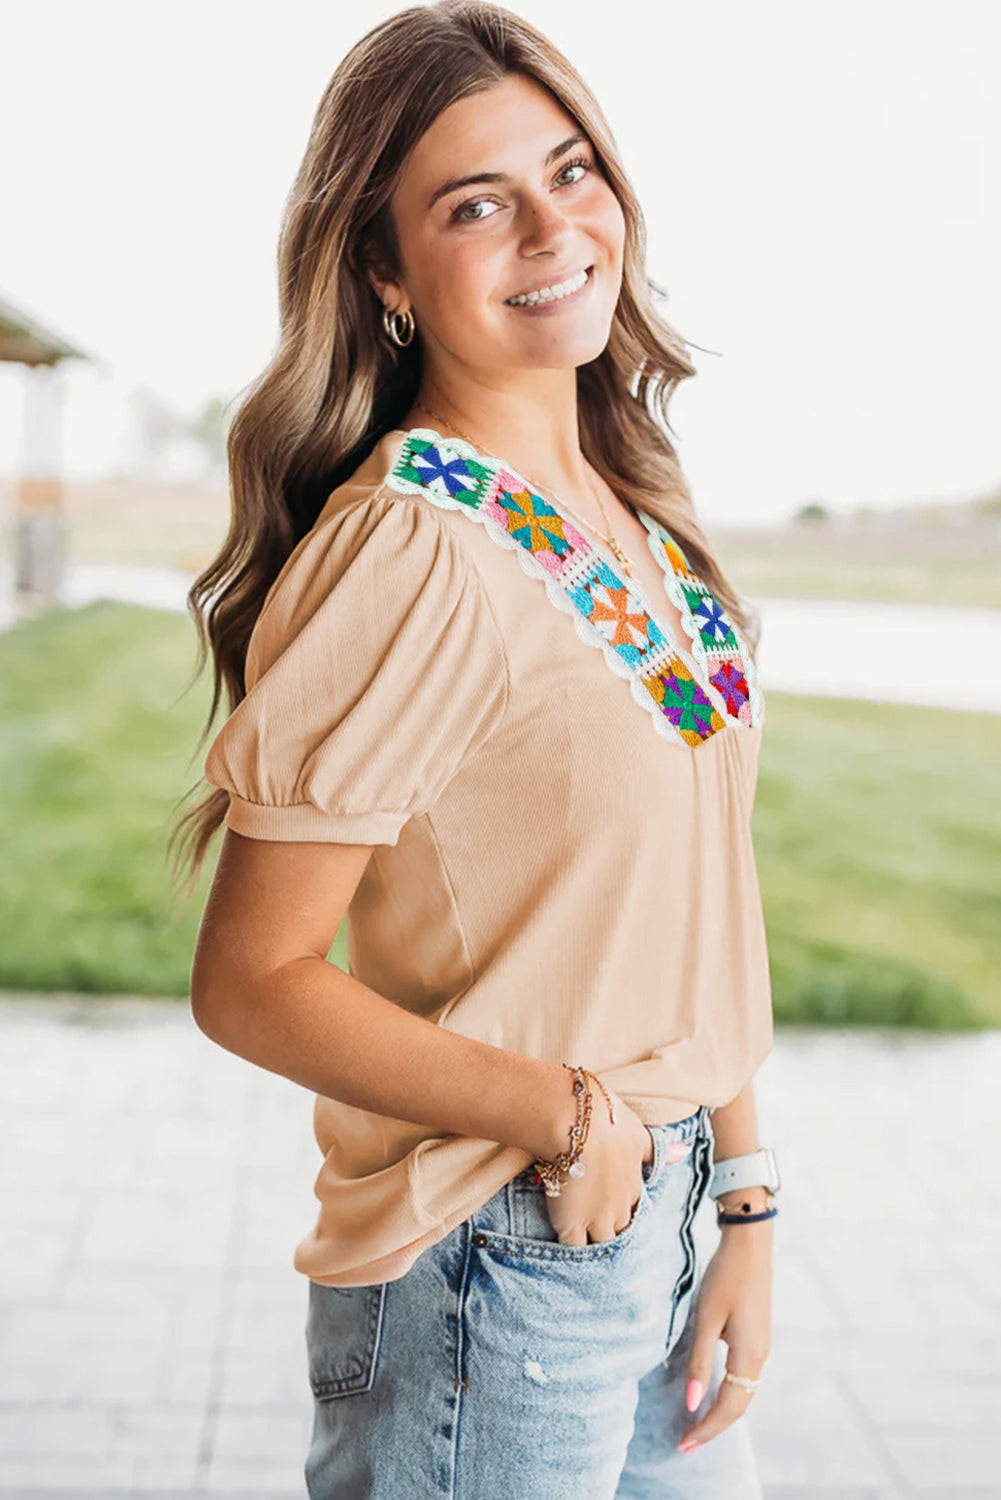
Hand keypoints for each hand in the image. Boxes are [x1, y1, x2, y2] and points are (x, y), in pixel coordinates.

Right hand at [543, 1087, 653, 1246]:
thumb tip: (684, 1152)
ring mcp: (596, 1218)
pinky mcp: (571, 1224)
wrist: (576, 1124)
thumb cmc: (607, 1122)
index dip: (625, 1213)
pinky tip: (566, 1256)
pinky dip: (571, 1252)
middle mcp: (619, 1207)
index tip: (616, 1213)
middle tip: (599, 1234)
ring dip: (594, 1246)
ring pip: (600, 1244)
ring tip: (585, 1252)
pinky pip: (573, 1248)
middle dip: (613, 1234)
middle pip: (620, 1232)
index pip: (634, 1210)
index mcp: (634, 1186)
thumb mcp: (638, 1134)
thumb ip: (657, 1151)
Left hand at [676, 1219, 771, 1453]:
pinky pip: (746, 1379)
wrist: (750, 1245)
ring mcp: (762, 1348)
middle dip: (712, 1428)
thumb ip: (699, 1362)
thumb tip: (692, 1403)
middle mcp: (761, 1358)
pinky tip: (713, 1395)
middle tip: (685, 1444)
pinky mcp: (758, 1338)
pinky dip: (729, 1396)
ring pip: (744, 1394)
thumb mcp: (706, 1318)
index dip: (706, 1429)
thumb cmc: (726, 1277)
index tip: (683, 1444)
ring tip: (696, 1427)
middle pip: (739, 1407)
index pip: (728, 1408)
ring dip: (721, 1414)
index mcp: (749, 1356)